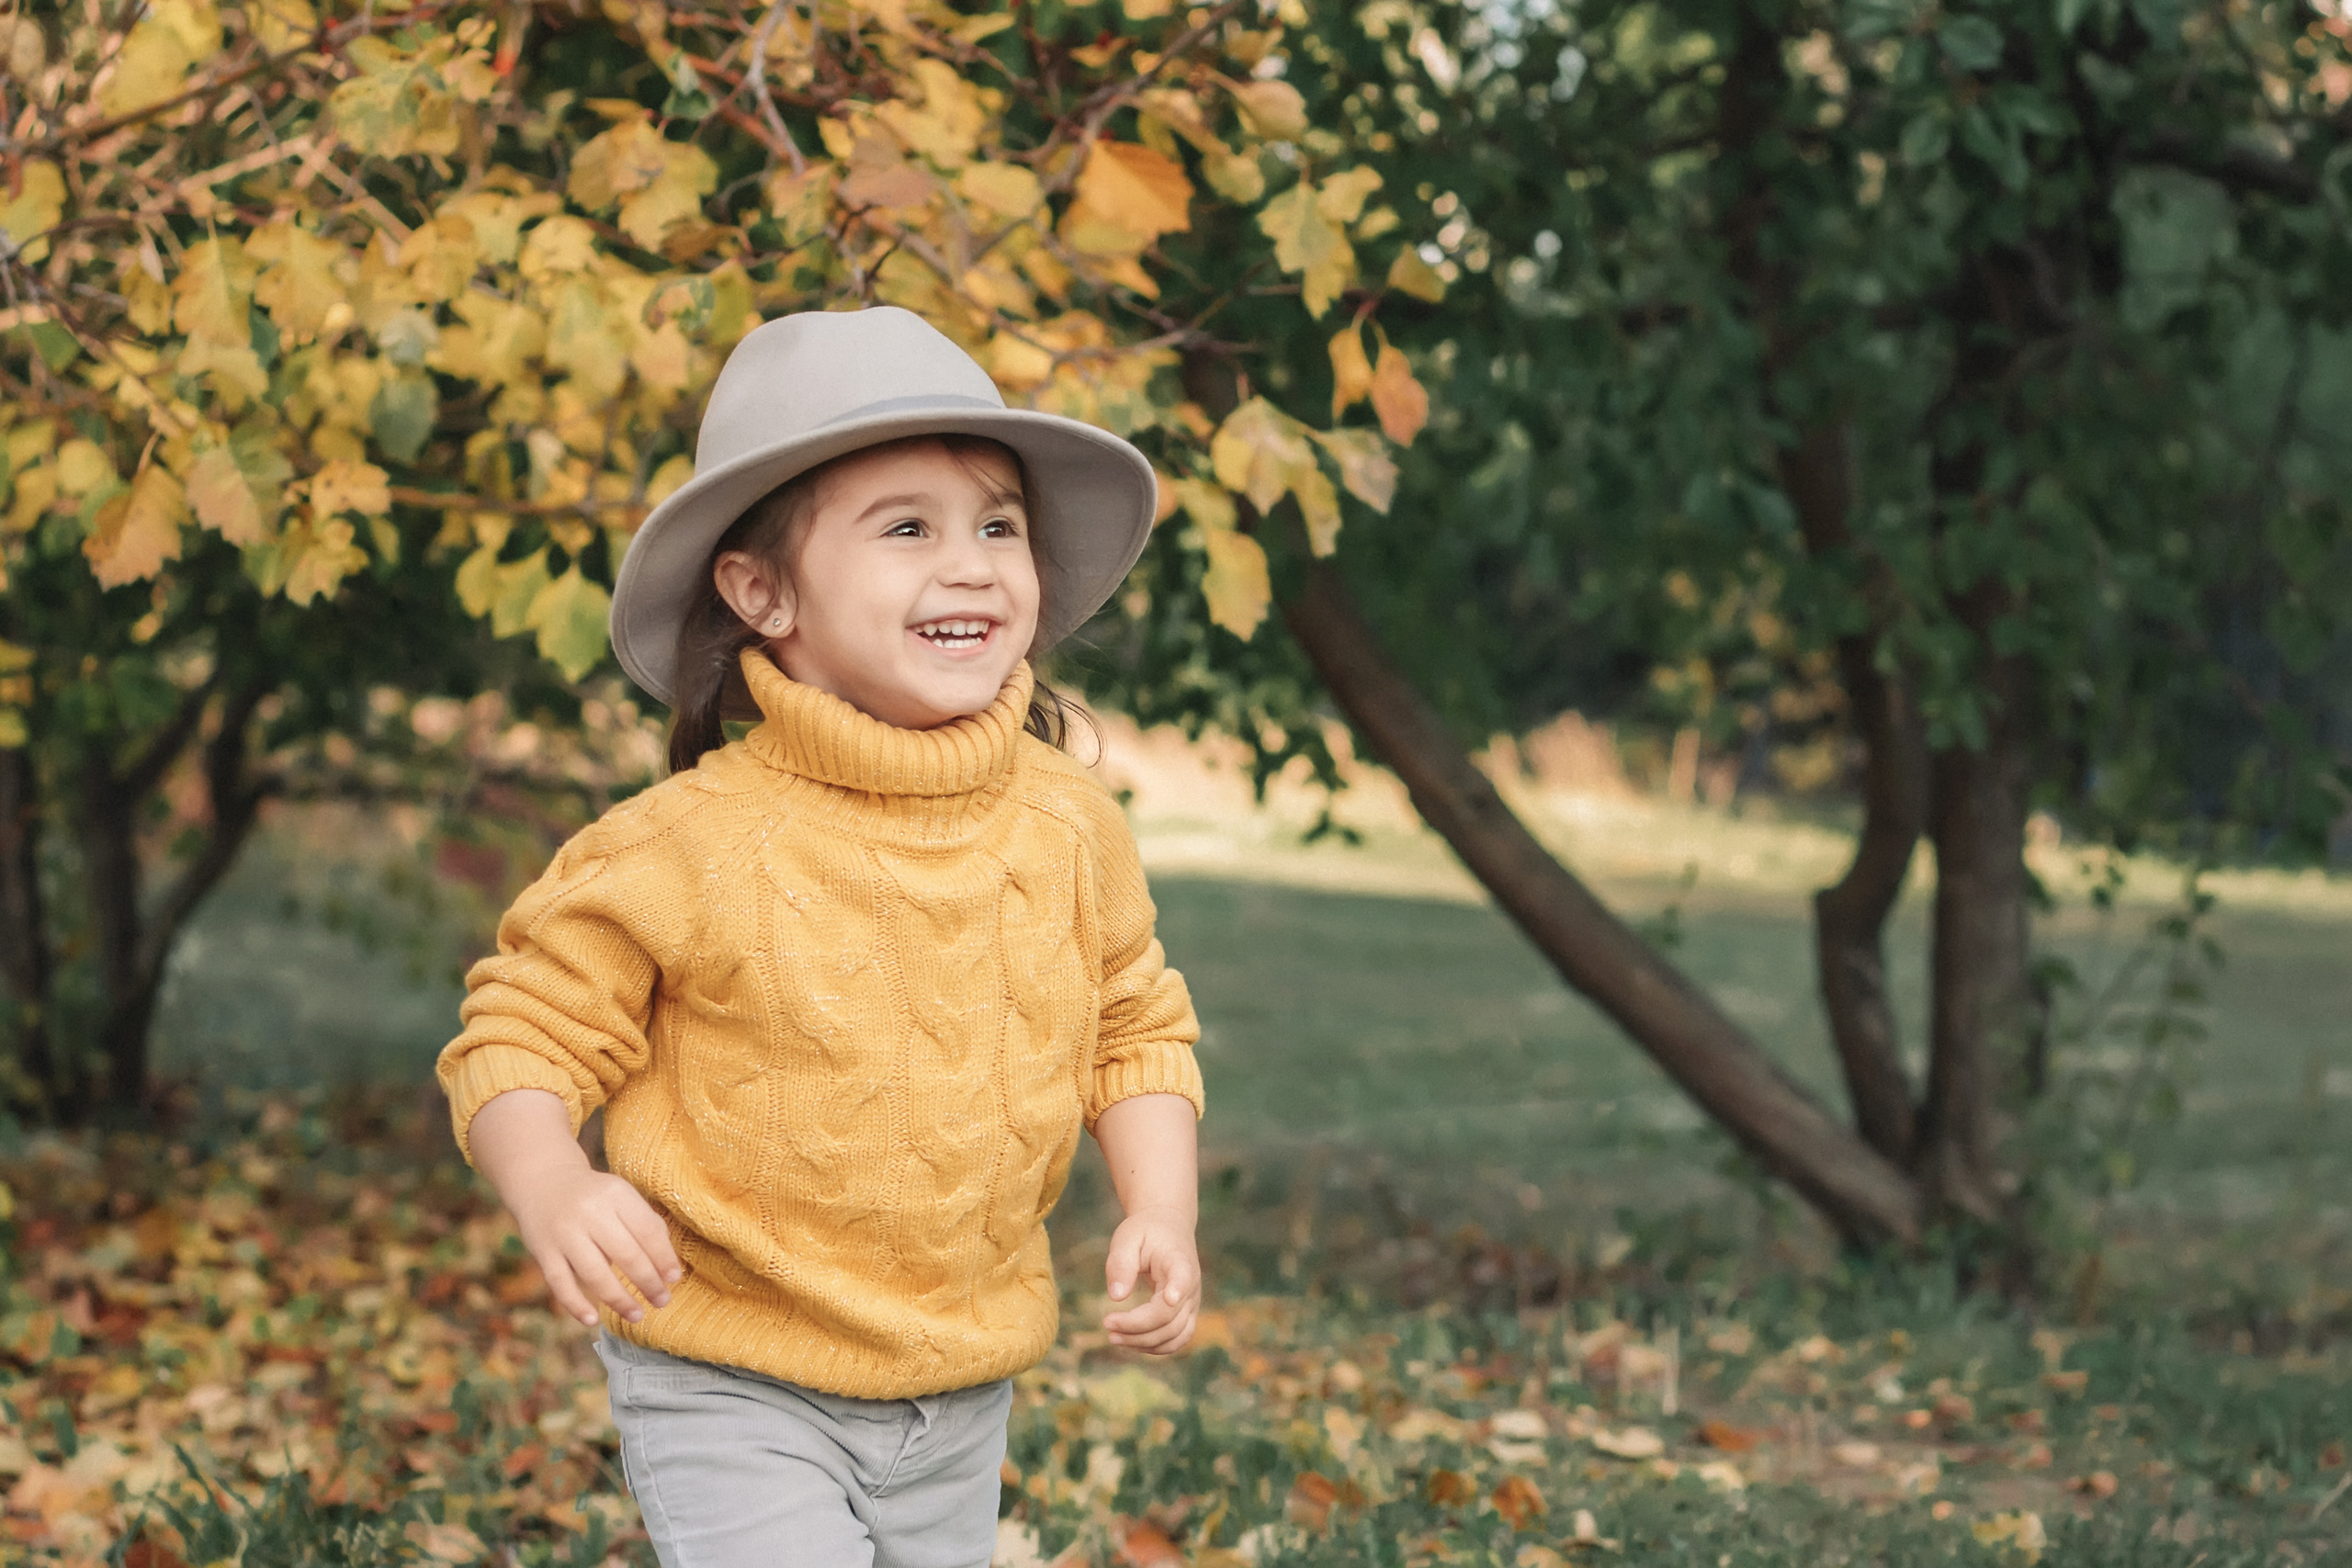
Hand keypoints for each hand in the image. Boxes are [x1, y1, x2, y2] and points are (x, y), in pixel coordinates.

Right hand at [466, 1089, 680, 1328]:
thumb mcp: (621, 1196)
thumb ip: (644, 1224)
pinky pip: (560, 1283)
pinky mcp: (542, 1251)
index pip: (647, 1230)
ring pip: (594, 1273)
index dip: (663, 1258)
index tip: (674, 1279)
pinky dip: (576, 1305)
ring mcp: (564, 1233)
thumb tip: (668, 1268)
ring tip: (637, 1315)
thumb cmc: (594, 1196)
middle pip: (625, 1254)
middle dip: (648, 1282)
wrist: (543, 1181)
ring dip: (619, 1299)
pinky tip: (592, 1320)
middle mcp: (589, 1212)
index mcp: (615, 1194)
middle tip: (662, 1301)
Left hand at [1102, 1204, 1199, 1354]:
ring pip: (1174, 1336)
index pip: (1183, 1279)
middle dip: (1136, 1328)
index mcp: (1179, 1262)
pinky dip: (1154, 1347)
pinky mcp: (1187, 1314)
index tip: (1169, 1299)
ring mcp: (1192, 1303)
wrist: (1168, 1228)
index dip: (1178, 1290)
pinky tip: (1129, 1341)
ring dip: (1143, 1343)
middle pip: (1170, 1319)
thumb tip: (1116, 1297)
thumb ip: (1121, 1264)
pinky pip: (1176, 1340)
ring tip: (1113, 1337)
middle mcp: (1191, 1287)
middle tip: (1106, 1324)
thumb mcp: (1127, 1238)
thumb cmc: (1145, 1232)